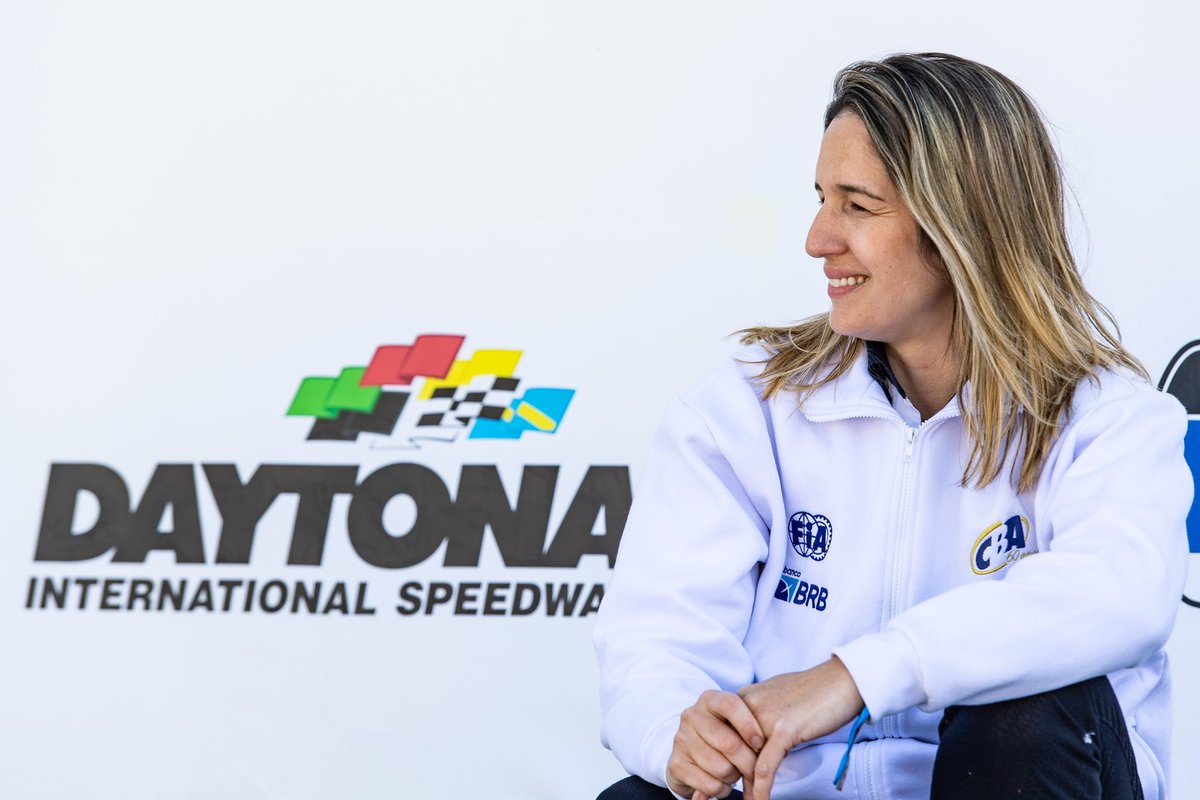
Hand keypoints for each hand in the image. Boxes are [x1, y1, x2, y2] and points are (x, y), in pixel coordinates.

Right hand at [666, 689, 764, 799]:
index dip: (749, 726)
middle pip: (729, 743)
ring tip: (734, 773)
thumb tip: (768, 753)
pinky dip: (722, 790)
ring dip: (734, 777)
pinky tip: (721, 782)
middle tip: (754, 769)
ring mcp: (681, 739)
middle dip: (749, 763)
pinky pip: (711, 785)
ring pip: (722, 768)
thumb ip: (749, 732)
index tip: (760, 743)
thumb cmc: (724, 734)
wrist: (691, 751)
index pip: (731, 705)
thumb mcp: (735, 724)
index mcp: (709, 699)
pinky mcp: (676, 764)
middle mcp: (692, 716)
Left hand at [737, 658, 863, 799]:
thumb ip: (761, 716)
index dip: (723, 758)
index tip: (720, 775)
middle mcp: (749, 706)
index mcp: (744, 698)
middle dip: (731, 774)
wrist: (841, 680)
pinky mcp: (783, 730)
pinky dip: (761, 788)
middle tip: (726, 793)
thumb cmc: (813, 690)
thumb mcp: (776, 699)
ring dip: (747, 786)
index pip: (725, 734)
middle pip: (732, 748)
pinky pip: (767, 766)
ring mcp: (765, 717)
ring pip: (747, 760)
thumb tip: (756, 739)